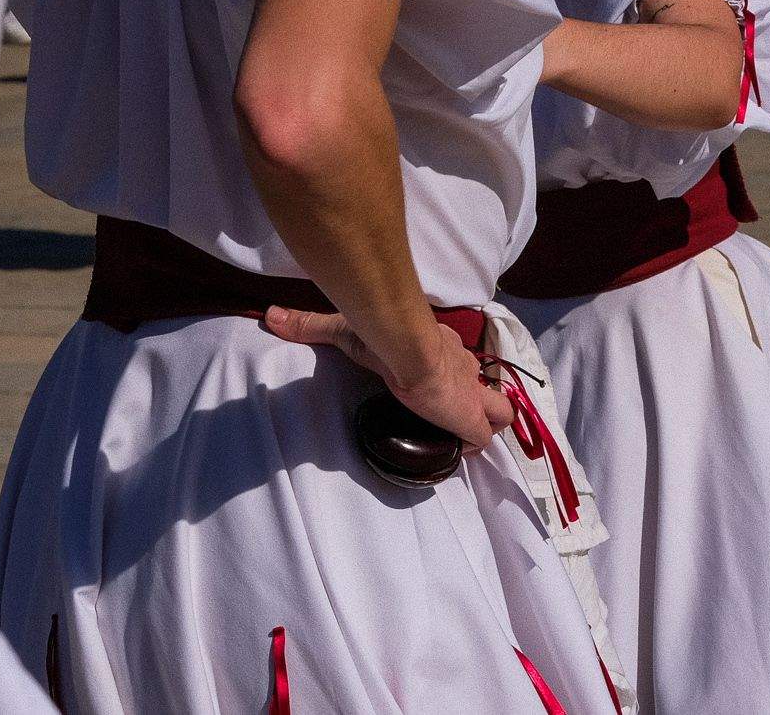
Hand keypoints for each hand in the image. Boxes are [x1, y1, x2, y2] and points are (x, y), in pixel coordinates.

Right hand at [264, 306, 514, 449]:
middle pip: (481, 384)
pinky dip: (475, 445)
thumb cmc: (382, 333)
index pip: (452, 358)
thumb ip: (309, 324)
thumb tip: (271, 317)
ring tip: (465, 437)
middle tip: (455, 415)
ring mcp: (470, 393)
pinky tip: (462, 451)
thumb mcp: (343, 328)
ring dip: (486, 423)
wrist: (407, 346)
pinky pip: (483, 437)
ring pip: (498, 410)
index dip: (447, 372)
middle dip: (476, 400)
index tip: (433, 383)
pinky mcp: (469, 418)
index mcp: (438, 345)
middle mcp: (461, 365)